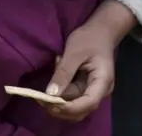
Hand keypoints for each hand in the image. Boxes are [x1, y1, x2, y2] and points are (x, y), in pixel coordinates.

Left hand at [40, 0, 134, 121]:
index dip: (69, 108)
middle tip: (39, 98)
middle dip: (60, 108)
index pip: (88, 103)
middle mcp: (100, 91)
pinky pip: (72, 97)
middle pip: (80, 110)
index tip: (50, 104)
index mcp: (102, 82)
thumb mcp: (74, 52)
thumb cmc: (89, 39)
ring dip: (58, 100)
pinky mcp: (85, 89)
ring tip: (49, 81)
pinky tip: (56, 77)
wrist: (100, 32)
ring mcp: (93, 92)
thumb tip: (50, 95)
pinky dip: (60, 92)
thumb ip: (64, 73)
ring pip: (74, 106)